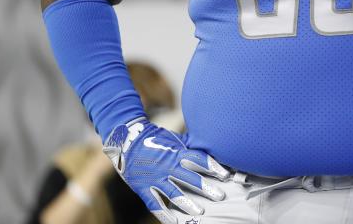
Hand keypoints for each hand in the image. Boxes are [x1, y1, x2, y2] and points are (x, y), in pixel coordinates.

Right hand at [102, 117, 229, 223]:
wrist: (126, 140)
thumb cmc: (154, 138)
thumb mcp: (173, 138)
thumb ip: (189, 146)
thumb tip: (209, 146)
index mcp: (176, 152)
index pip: (198, 159)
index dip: (212, 167)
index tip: (226, 175)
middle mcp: (167, 165)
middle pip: (190, 178)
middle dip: (206, 188)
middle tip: (220, 196)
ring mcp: (155, 178)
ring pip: (174, 193)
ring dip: (188, 203)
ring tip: (200, 212)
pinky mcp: (143, 187)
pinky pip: (155, 203)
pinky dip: (164, 214)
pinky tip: (174, 222)